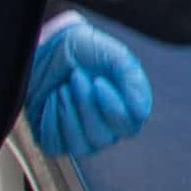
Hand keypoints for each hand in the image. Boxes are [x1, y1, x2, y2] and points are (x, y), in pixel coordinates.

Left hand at [24, 18, 153, 156]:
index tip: (98, 81)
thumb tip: (141, 114)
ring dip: (68, 111)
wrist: (49, 45)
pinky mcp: (56, 140)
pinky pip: (56, 144)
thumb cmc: (84, 50)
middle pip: (103, 137)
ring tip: (63, 87)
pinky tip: (52, 99)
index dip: (112, 107)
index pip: (128, 126)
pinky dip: (51, 120)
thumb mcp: (115, 56)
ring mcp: (82, 137)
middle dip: (85, 104)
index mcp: (126, 109)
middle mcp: (107, 129)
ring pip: (80, 145)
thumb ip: (133, 81)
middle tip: (76, 77)